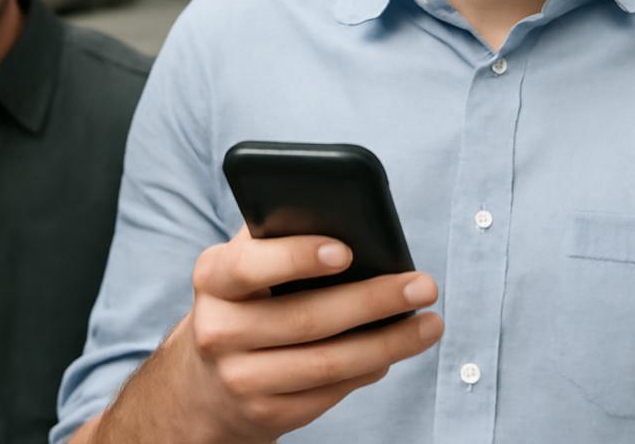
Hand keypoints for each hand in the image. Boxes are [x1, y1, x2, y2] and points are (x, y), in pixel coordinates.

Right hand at [87, 227, 442, 443]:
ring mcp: (240, 378)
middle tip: (422, 286)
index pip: (250, 266)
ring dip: (388, 344)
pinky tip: (393, 352)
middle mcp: (218, 330)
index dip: (297, 258)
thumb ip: (280, 236)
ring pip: (328, 363)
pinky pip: (331, 391)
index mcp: (212, 279)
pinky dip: (369, 369)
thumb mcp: (244, 264)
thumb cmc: (244, 301)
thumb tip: (350, 220)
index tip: (346, 250)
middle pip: (306, 319)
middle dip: (373, 301)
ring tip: (429, 324)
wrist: (204, 381)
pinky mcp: (266, 414)